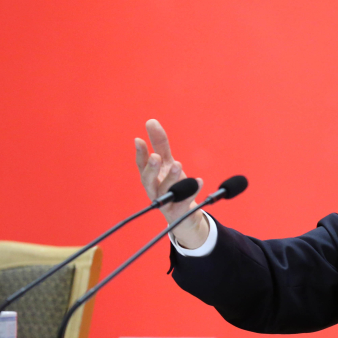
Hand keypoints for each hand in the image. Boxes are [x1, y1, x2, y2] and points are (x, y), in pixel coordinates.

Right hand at [135, 119, 208, 248]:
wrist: (184, 216)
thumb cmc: (172, 186)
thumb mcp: (167, 163)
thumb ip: (160, 144)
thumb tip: (151, 121)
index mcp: (151, 178)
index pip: (141, 165)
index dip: (140, 154)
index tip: (139, 140)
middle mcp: (155, 190)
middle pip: (148, 181)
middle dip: (150, 169)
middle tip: (155, 157)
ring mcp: (166, 203)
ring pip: (166, 192)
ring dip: (171, 179)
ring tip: (177, 164)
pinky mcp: (180, 212)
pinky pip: (185, 202)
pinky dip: (192, 191)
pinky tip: (198, 180)